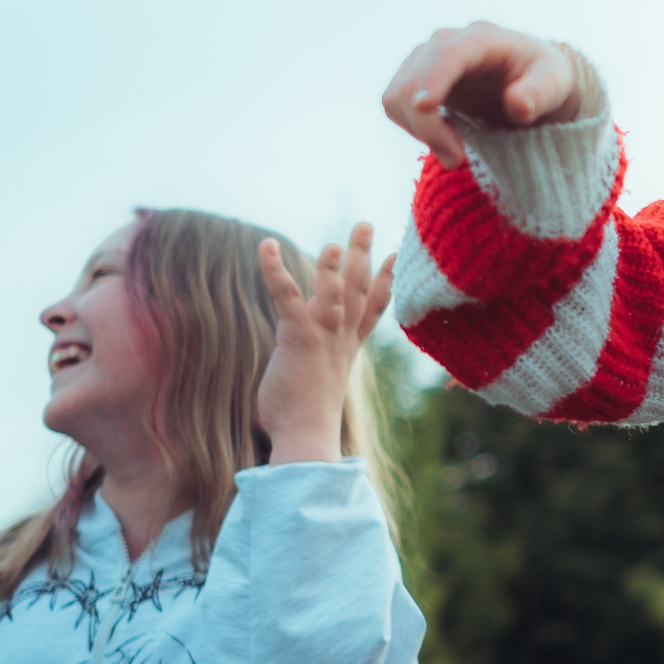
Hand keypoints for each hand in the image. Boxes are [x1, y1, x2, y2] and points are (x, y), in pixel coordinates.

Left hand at [256, 223, 393, 464]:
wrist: (306, 438)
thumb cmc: (302, 422)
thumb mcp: (312, 387)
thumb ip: (310, 369)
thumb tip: (301, 377)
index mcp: (346, 349)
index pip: (371, 309)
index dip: (385, 281)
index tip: (396, 257)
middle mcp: (340, 339)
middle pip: (359, 290)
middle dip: (363, 256)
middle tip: (364, 224)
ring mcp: (324, 336)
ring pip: (335, 290)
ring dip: (334, 262)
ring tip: (335, 241)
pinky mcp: (300, 336)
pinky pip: (288, 296)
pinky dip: (276, 270)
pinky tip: (267, 247)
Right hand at [379, 22, 580, 167]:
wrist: (530, 80)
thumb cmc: (544, 79)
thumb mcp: (555, 84)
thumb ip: (540, 93)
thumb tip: (517, 105)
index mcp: (483, 38)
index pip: (448, 54)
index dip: (433, 79)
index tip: (425, 107)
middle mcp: (447, 41)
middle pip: (413, 80)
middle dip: (428, 125)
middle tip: (457, 159)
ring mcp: (426, 58)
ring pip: (397, 95)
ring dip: (418, 130)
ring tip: (454, 152)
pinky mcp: (415, 77)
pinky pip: (395, 104)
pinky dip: (412, 128)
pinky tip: (443, 138)